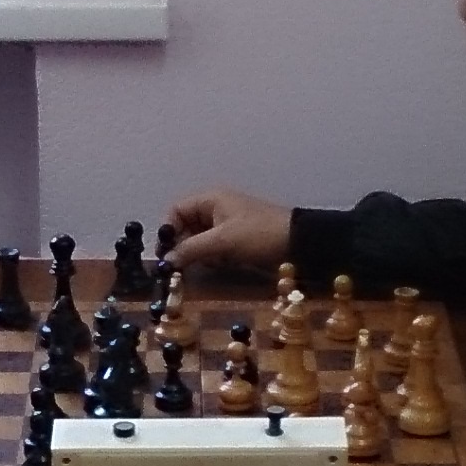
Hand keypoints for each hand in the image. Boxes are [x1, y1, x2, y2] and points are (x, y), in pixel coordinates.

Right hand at [162, 189, 293, 272]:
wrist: (299, 243)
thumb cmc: (258, 235)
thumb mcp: (222, 241)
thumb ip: (191, 249)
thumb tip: (166, 261)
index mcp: (210, 200)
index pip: (175, 211)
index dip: (168, 230)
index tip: (167, 253)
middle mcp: (214, 209)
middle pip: (185, 227)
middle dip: (184, 246)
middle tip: (182, 266)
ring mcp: (225, 225)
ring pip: (199, 241)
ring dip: (200, 254)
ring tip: (211, 262)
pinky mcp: (235, 240)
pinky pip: (214, 249)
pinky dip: (213, 258)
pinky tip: (223, 264)